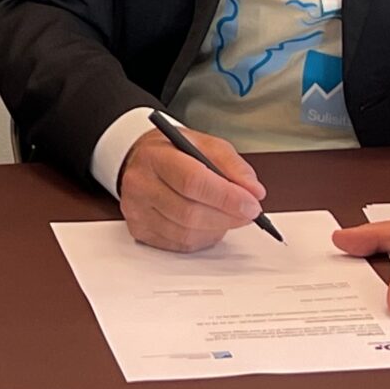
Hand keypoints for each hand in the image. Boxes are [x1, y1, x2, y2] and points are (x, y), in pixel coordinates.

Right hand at [118, 125, 267, 251]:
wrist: (141, 161)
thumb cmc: (173, 152)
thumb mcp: (204, 144)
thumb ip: (232, 165)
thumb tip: (254, 192)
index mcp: (155, 156)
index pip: (192, 182)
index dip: (226, 197)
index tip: (252, 204)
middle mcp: (140, 184)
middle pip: (190, 213)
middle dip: (227, 216)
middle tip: (249, 212)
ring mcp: (136, 210)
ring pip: (187, 233)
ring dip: (217, 228)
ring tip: (227, 215)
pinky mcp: (139, 231)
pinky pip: (180, 244)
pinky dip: (203, 237)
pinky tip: (208, 223)